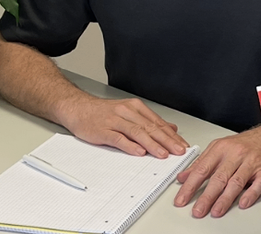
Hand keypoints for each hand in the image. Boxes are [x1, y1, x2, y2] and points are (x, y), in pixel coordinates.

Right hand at [59, 96, 188, 157]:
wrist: (78, 108)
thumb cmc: (103, 113)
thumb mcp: (129, 113)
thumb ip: (150, 121)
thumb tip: (171, 128)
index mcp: (135, 107)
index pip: (158, 123)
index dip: (172, 135)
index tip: (183, 145)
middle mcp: (127, 112)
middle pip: (150, 127)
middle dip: (167, 140)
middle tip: (179, 151)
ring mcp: (115, 121)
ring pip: (137, 132)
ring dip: (152, 144)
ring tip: (163, 153)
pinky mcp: (103, 130)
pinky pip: (118, 138)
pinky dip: (130, 146)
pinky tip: (139, 152)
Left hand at [174, 125, 260, 217]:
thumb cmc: (243, 143)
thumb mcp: (218, 148)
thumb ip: (200, 163)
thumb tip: (183, 177)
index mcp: (221, 149)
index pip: (202, 169)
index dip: (190, 186)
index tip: (182, 199)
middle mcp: (235, 155)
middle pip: (219, 178)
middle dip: (207, 196)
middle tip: (198, 210)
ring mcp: (251, 163)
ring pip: (236, 182)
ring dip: (225, 198)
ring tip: (216, 211)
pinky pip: (258, 184)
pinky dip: (251, 194)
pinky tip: (243, 203)